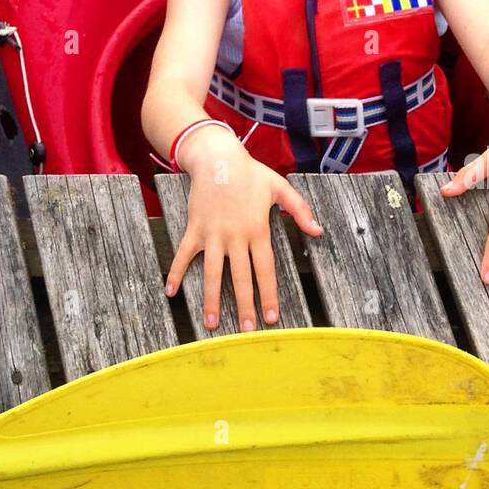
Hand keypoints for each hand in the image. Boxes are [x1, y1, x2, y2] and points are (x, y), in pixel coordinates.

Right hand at [165, 125, 321, 330]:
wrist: (217, 157)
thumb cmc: (250, 173)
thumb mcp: (280, 188)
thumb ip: (299, 210)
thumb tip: (318, 231)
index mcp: (257, 230)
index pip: (265, 270)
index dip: (268, 295)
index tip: (271, 317)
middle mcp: (235, 236)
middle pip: (240, 277)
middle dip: (244, 305)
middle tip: (246, 331)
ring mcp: (213, 234)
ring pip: (212, 272)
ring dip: (211, 299)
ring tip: (212, 323)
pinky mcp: (195, 229)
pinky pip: (184, 254)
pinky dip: (176, 272)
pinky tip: (171, 292)